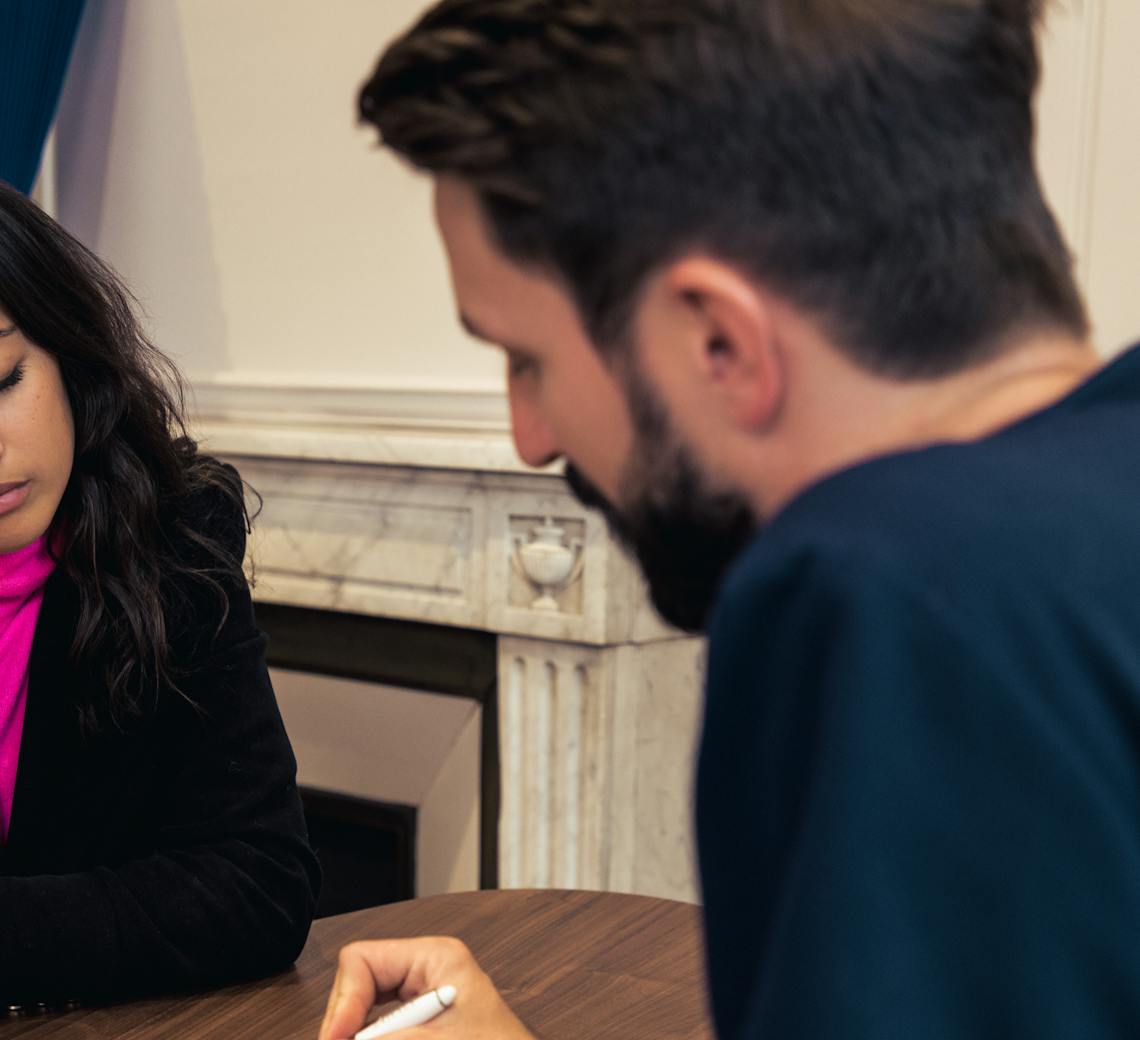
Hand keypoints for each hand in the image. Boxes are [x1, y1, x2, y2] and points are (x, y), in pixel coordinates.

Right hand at [318, 936, 536, 1039]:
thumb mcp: (444, 1039)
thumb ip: (394, 1037)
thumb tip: (345, 1037)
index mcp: (437, 957)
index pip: (363, 960)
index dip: (343, 1001)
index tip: (337, 1038)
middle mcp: (426, 973)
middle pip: (357, 987)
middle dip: (346, 1023)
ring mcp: (422, 1001)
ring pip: (364, 1013)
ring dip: (359, 1032)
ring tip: (355, 1039)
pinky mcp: (421, 1026)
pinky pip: (381, 1028)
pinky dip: (372, 1037)